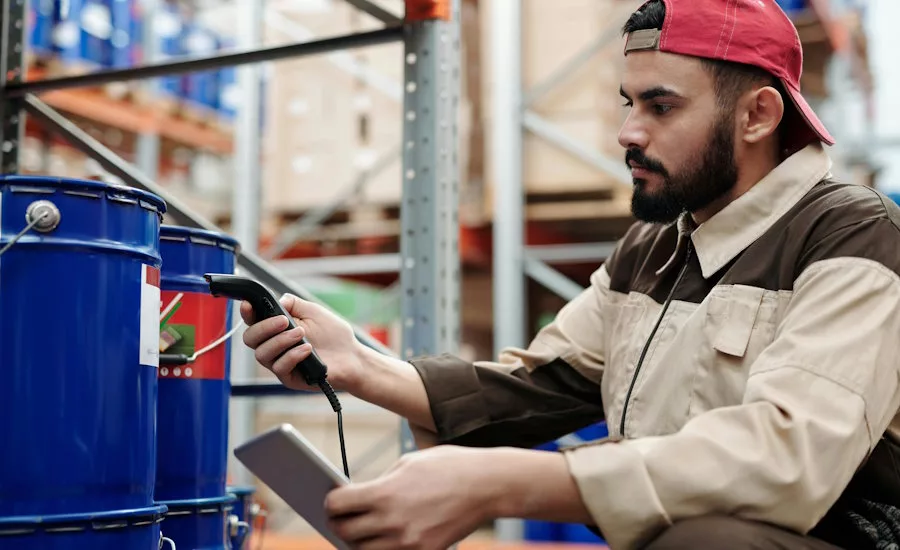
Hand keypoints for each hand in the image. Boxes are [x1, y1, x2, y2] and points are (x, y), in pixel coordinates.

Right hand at [240, 293, 362, 391]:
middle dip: (264, 327)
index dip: (247, 312)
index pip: (253, 321)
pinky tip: (307, 349)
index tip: (249, 305)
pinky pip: (279, 367)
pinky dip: (293, 355)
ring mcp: (279, 362)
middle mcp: (273, 345)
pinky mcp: (289, 378)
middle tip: (284, 321)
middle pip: (250, 338)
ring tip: (301, 334)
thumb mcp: (313, 311)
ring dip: (280, 341)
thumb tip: (277, 300)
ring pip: (262, 354)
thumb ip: (293, 303)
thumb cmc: (332, 334)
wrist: (351, 356)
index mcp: (276, 328)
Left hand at [325, 446, 501, 549]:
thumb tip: (360, 496)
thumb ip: (381, 481)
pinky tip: (385, 538)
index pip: (338, 505)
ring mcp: (407, 542)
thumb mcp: (408, 463)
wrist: (487, 485)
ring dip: (360, 540)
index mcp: (385, 493)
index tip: (333, 501)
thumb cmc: (448, 467)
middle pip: (346, 532)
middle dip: (341, 523)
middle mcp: (392, 521)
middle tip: (343, 516)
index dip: (331, 503)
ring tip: (361, 529)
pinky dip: (384, 548)